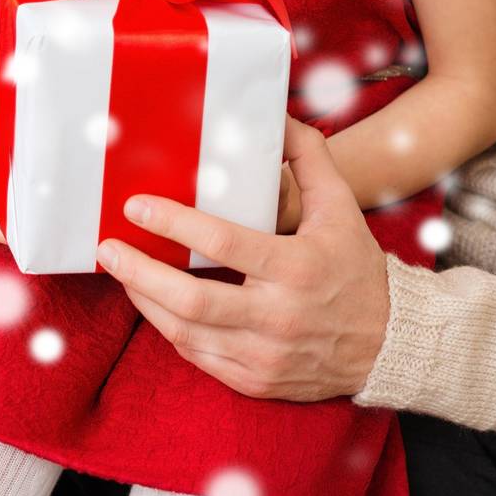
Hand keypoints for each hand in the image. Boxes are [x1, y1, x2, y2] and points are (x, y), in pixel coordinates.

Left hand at [94, 114, 390, 400]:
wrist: (387, 343)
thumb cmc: (357, 268)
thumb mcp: (340, 207)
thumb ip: (310, 157)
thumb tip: (279, 114)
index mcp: (297, 267)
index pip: (223, 244)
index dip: (174, 224)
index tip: (137, 207)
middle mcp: (278, 316)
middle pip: (192, 299)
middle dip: (140, 272)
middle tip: (108, 247)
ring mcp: (264, 355)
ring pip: (186, 332)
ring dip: (145, 301)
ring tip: (119, 271)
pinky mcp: (255, 381)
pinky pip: (198, 357)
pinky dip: (170, 330)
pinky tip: (152, 304)